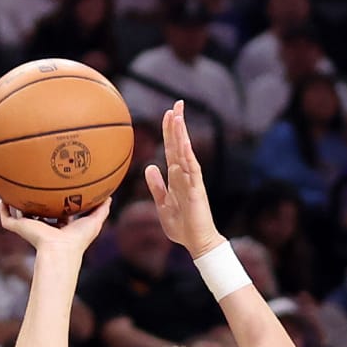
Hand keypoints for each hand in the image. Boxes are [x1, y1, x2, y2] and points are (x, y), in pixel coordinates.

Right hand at [0, 198, 108, 258]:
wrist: (60, 250)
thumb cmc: (78, 240)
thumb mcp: (94, 221)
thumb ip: (102, 209)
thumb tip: (110, 195)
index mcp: (59, 229)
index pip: (57, 216)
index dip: (58, 204)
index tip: (58, 192)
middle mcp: (43, 228)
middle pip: (37, 215)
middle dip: (36, 204)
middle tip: (35, 187)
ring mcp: (30, 229)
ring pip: (19, 216)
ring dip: (15, 205)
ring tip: (12, 190)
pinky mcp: (20, 229)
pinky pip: (6, 218)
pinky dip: (2, 209)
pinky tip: (2, 197)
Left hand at [145, 102, 225, 258]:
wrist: (196, 242)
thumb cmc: (181, 225)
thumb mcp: (162, 203)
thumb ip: (157, 185)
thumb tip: (150, 167)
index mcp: (176, 177)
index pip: (171, 149)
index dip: (169, 132)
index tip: (168, 113)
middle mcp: (185, 175)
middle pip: (179, 145)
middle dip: (177, 124)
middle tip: (176, 104)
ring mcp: (192, 181)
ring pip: (186, 152)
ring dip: (181, 134)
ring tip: (178, 116)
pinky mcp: (196, 190)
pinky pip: (192, 169)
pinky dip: (187, 155)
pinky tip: (183, 142)